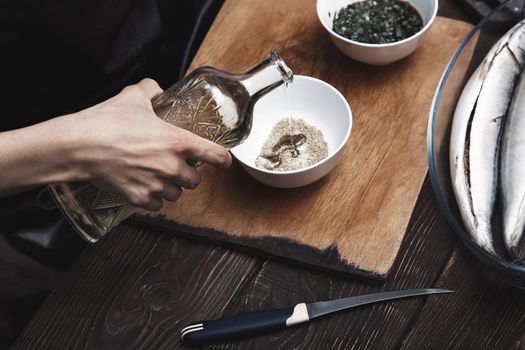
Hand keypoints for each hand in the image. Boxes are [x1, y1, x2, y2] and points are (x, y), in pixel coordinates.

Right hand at [68, 78, 231, 210]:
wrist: (78, 146)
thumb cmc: (106, 122)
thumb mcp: (133, 97)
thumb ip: (151, 90)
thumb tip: (157, 89)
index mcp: (177, 142)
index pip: (216, 156)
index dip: (223, 159)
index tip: (223, 161)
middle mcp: (172, 167)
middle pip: (195, 181)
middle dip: (188, 174)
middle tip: (175, 165)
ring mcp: (156, 185)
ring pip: (177, 195)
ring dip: (171, 187)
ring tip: (157, 176)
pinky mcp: (140, 198)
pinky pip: (157, 205)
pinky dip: (153, 198)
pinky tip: (144, 186)